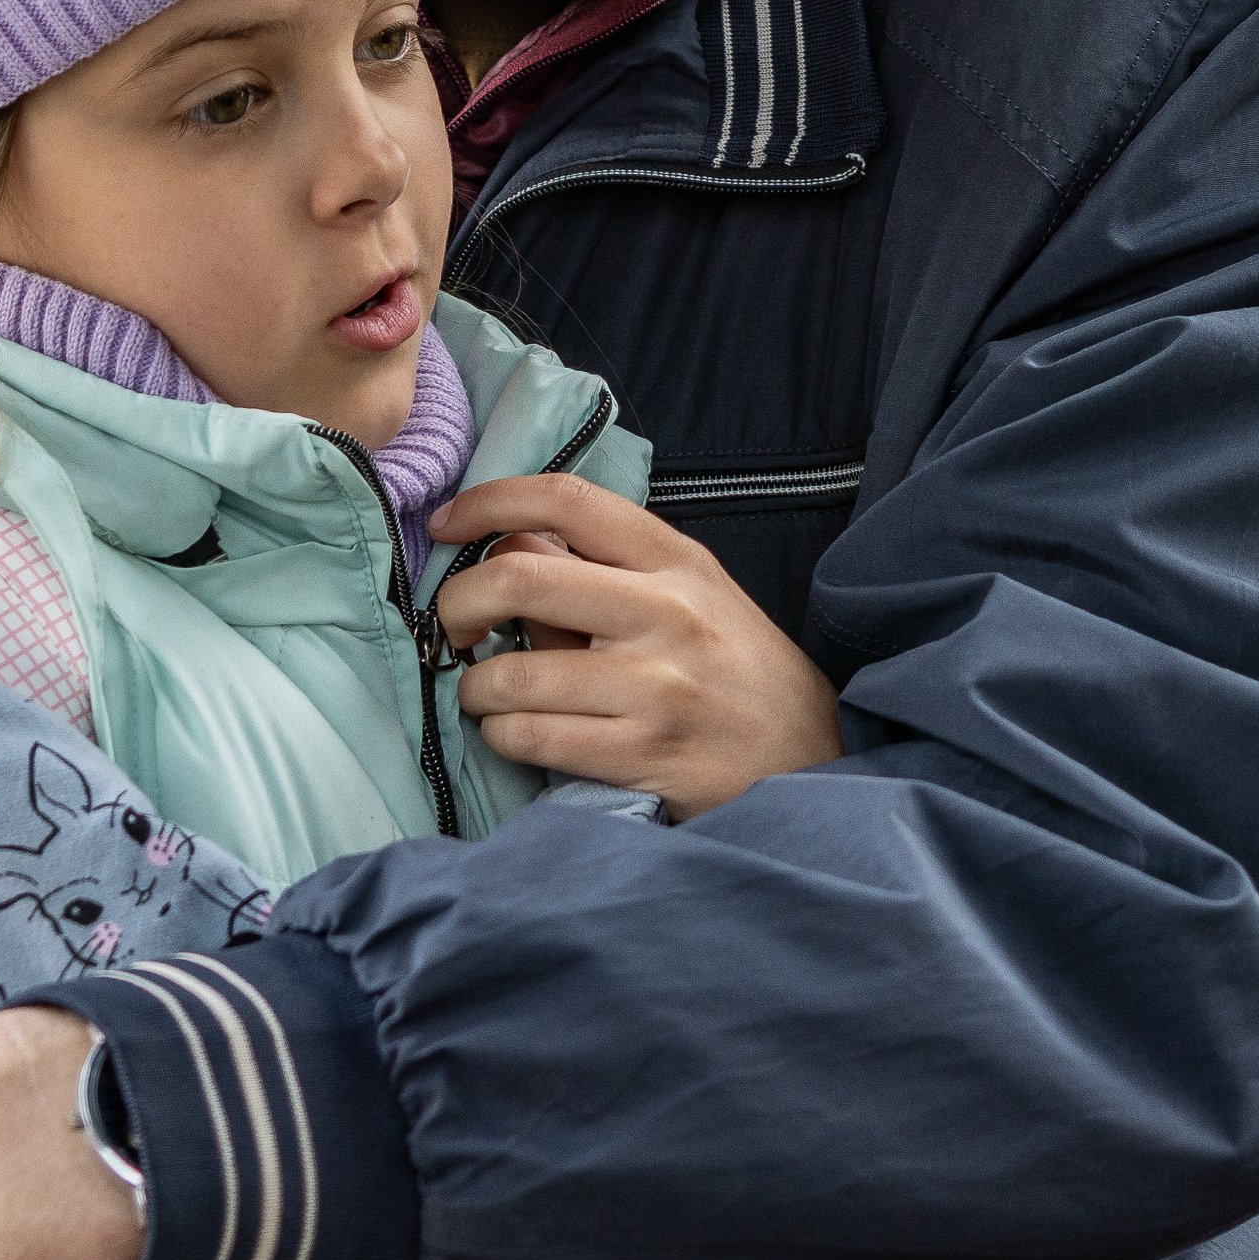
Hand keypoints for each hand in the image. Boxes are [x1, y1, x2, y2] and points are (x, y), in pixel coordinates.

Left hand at [427, 472, 845, 817]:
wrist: (811, 760)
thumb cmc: (737, 672)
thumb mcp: (689, 597)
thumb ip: (602, 568)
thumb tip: (505, 539)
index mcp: (674, 561)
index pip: (567, 499)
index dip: (489, 500)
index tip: (447, 524)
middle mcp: (665, 613)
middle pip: (520, 577)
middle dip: (459, 604)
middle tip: (456, 627)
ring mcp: (655, 688)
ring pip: (512, 675)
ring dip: (477, 688)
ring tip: (491, 695)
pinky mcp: (643, 756)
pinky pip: (531, 738)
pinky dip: (504, 735)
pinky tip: (520, 733)